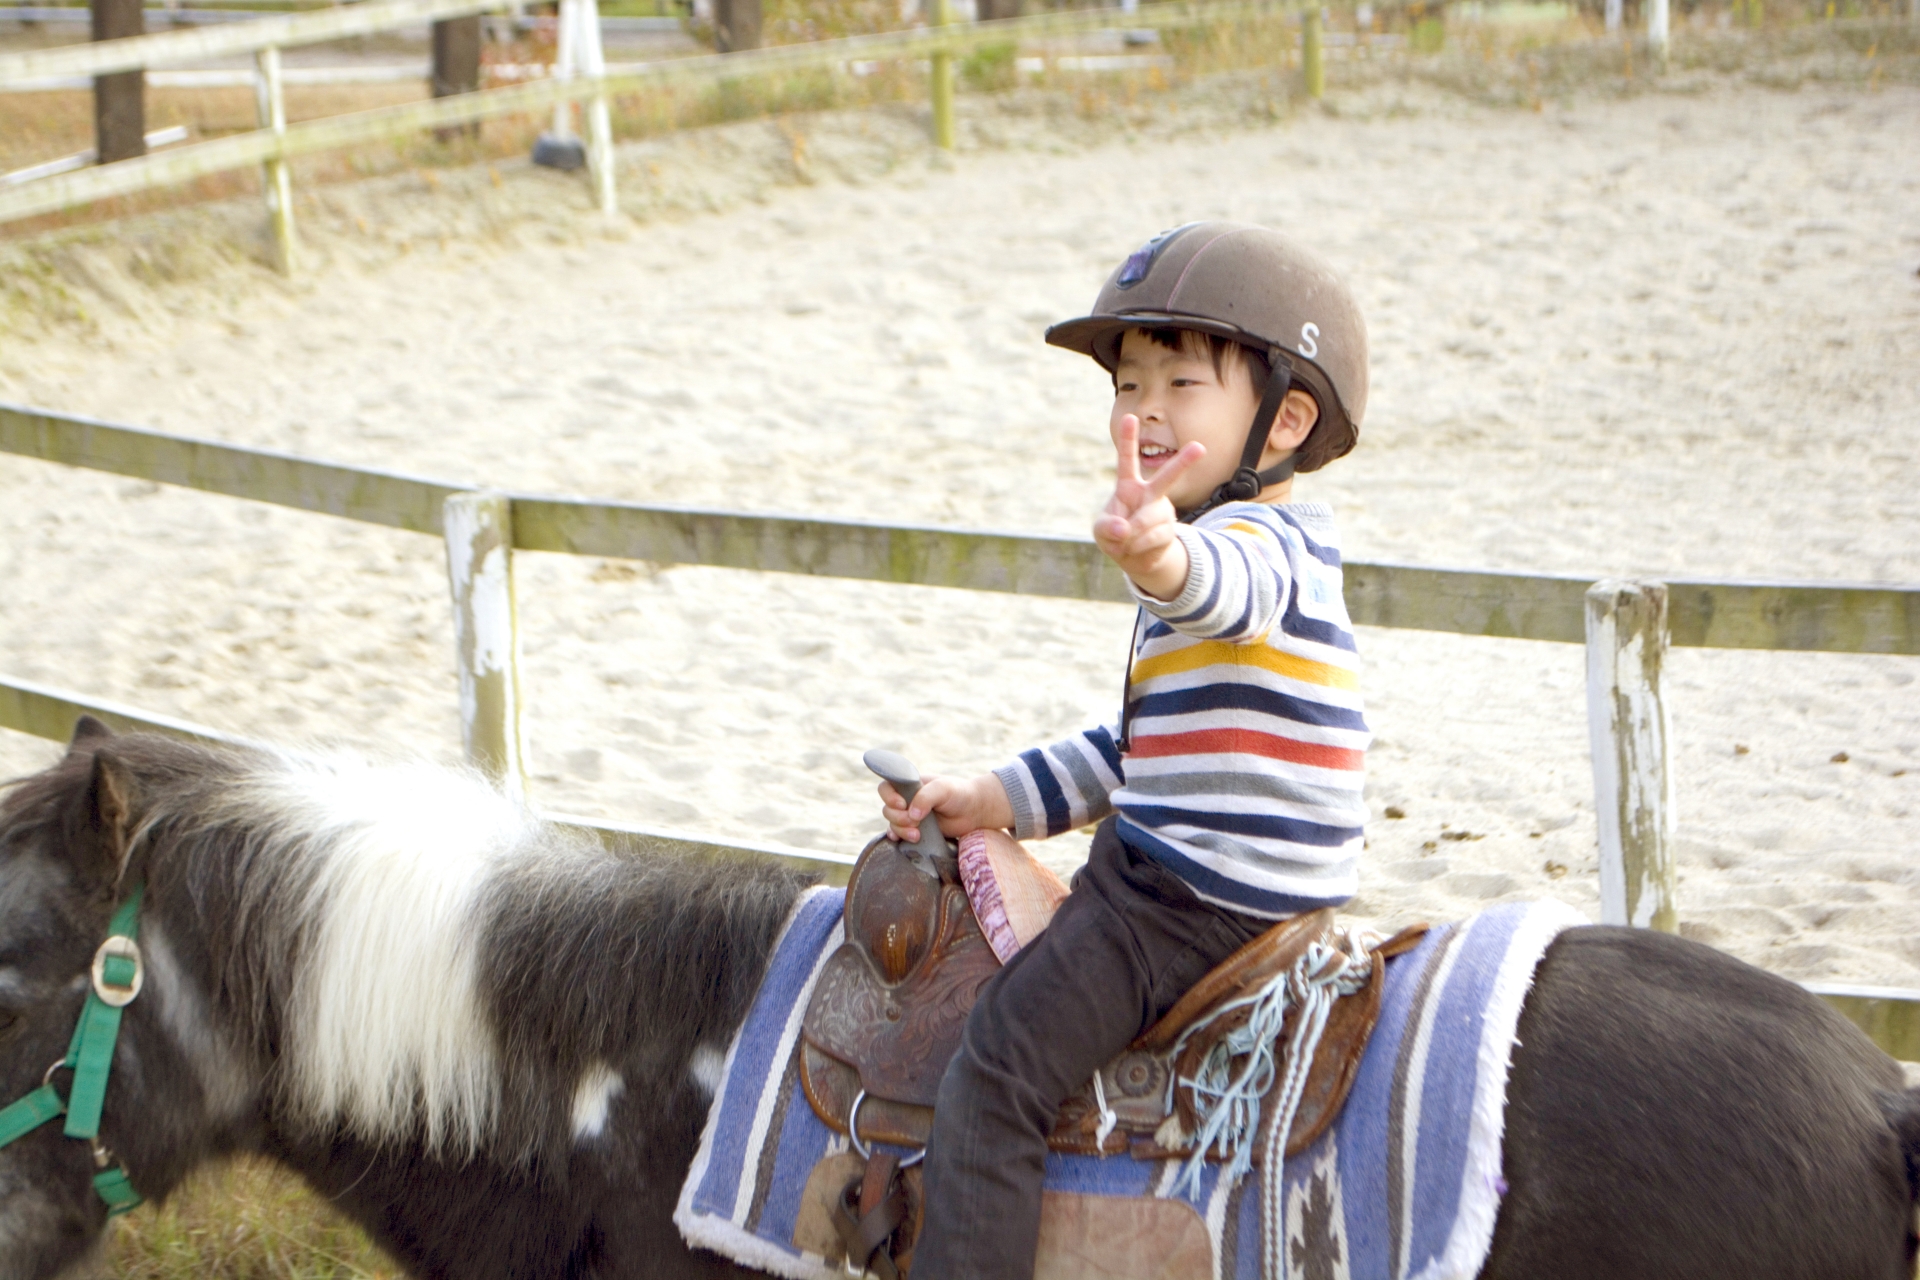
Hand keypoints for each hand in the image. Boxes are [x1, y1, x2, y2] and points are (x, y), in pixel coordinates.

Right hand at [878, 773, 1012, 842]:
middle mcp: (907, 799)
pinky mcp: (916, 830)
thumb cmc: (959, 794)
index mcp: (910, 785)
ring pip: (893, 823)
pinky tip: (905, 839)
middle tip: (915, 821)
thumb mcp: (943, 788)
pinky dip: (898, 837)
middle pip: (888, 809)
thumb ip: (926, 797)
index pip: (886, 787)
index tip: (903, 804)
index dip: (889, 797)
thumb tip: (912, 814)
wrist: (974, 812)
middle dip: (898, 818)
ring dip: (901, 830)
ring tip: (917, 834)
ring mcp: (911, 816)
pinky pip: (899, 835)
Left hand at [1094, 415, 1203, 600]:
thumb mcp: (1101, 532)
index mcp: (1129, 486)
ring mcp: (1162, 511)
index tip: (1130, 417)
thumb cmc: (1115, 537)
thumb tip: (1124, 529)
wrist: (1135, 559)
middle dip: (1184, 462)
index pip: (1127, 459)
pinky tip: (1137, 548)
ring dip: (1133, 535)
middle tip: (1200, 447)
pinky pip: (1154, 538)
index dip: (1127, 439)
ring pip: (1151, 519)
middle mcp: (1150, 494)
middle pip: (1168, 477)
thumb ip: (1107, 528)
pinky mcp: (1169, 531)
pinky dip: (1138, 547)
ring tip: (1127, 542)